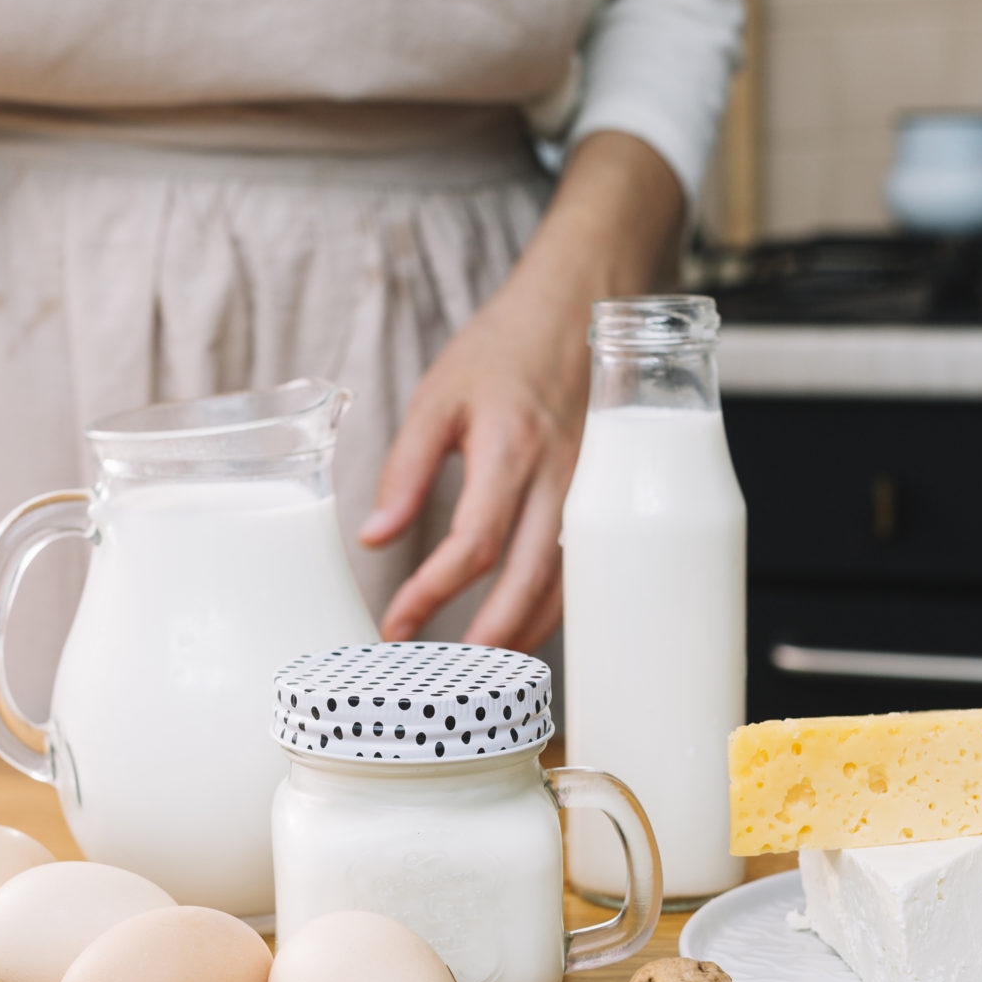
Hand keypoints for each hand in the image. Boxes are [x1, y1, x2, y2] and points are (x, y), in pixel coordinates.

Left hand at [357, 287, 581, 650]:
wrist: (582, 304)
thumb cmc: (505, 347)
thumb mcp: (438, 398)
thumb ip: (405, 470)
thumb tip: (374, 540)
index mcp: (510, 449)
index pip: (473, 545)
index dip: (432, 593)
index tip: (396, 624)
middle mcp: (559, 477)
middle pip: (528, 580)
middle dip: (489, 638)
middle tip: (449, 678)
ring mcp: (591, 492)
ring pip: (565, 585)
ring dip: (526, 634)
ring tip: (484, 673)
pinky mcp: (606, 499)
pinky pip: (583, 569)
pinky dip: (555, 609)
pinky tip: (526, 631)